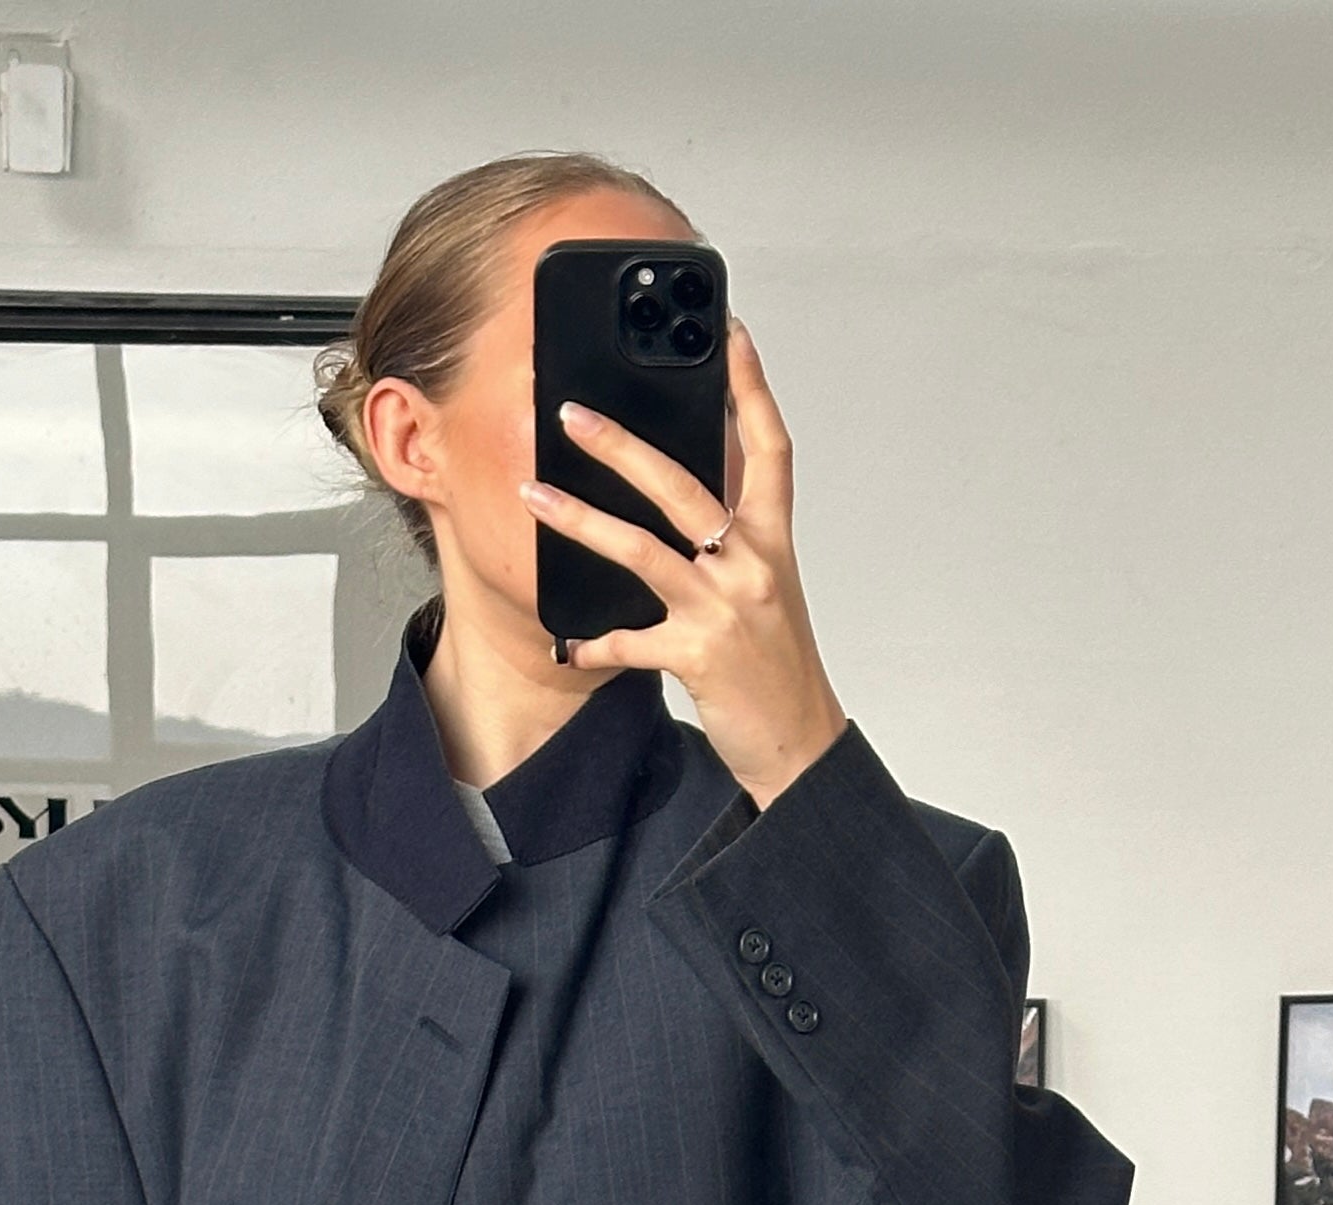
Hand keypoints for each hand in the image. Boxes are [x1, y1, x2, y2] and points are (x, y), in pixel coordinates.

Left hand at [520, 323, 847, 809]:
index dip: (751, 387)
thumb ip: (733, 535)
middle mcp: (751, 564)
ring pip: (644, 550)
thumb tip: (686, 487)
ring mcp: (723, 608)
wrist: (798, 742)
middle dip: (623, 445)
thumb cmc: (776, 662)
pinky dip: (596, 643)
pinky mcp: (697, 656)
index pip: (768, 446)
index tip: (728, 334)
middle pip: (683, 486)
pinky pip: (631, 641)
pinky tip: (567, 645)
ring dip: (581, 521)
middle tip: (572, 415)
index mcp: (771, 539)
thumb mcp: (766, 586)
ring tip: (534, 495)